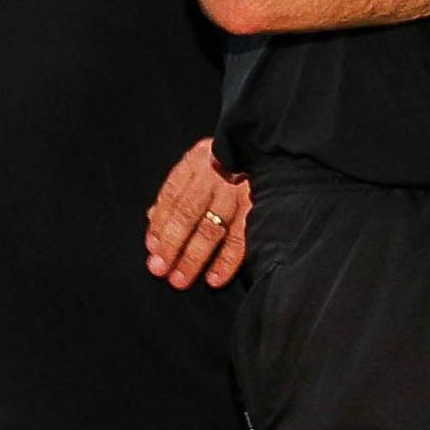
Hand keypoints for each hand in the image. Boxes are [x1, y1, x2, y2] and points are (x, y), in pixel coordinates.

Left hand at [143, 136, 251, 289]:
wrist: (277, 150)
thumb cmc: (234, 161)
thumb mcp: (202, 162)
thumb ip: (178, 190)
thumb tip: (152, 218)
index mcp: (198, 161)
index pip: (172, 195)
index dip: (160, 223)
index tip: (152, 248)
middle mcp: (217, 175)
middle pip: (187, 214)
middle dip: (171, 244)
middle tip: (159, 269)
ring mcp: (240, 192)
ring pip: (211, 229)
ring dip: (193, 257)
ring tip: (180, 279)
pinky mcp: (261, 207)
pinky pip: (241, 238)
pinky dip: (227, 261)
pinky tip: (214, 279)